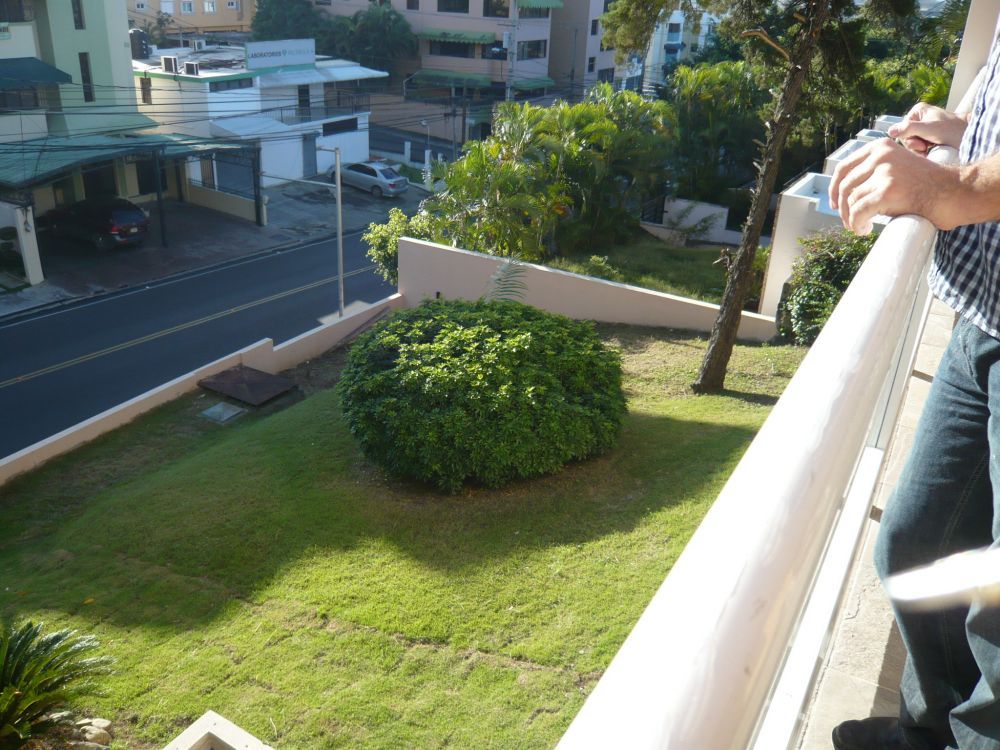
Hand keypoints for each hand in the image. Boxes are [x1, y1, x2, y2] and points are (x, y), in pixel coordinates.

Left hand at [828, 138, 958, 234]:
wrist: (952, 192)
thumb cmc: (922, 186)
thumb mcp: (894, 169)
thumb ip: (871, 173)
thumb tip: (840, 194)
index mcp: (879, 147)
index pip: (843, 167)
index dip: (834, 189)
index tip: (834, 204)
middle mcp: (880, 155)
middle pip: (844, 186)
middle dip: (842, 208)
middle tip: (848, 221)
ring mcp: (884, 172)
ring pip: (851, 201)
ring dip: (851, 219)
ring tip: (859, 228)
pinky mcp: (887, 190)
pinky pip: (859, 212)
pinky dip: (857, 224)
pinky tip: (863, 230)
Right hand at [887, 102, 968, 154]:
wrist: (968, 137)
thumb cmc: (952, 130)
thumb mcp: (928, 129)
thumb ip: (909, 129)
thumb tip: (890, 131)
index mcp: (917, 111)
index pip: (901, 129)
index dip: (909, 139)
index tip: (923, 142)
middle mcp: (918, 119)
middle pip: (905, 137)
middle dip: (915, 145)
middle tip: (927, 147)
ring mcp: (922, 128)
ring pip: (910, 144)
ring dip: (919, 150)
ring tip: (930, 149)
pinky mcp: (927, 137)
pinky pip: (917, 147)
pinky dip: (922, 152)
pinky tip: (930, 151)